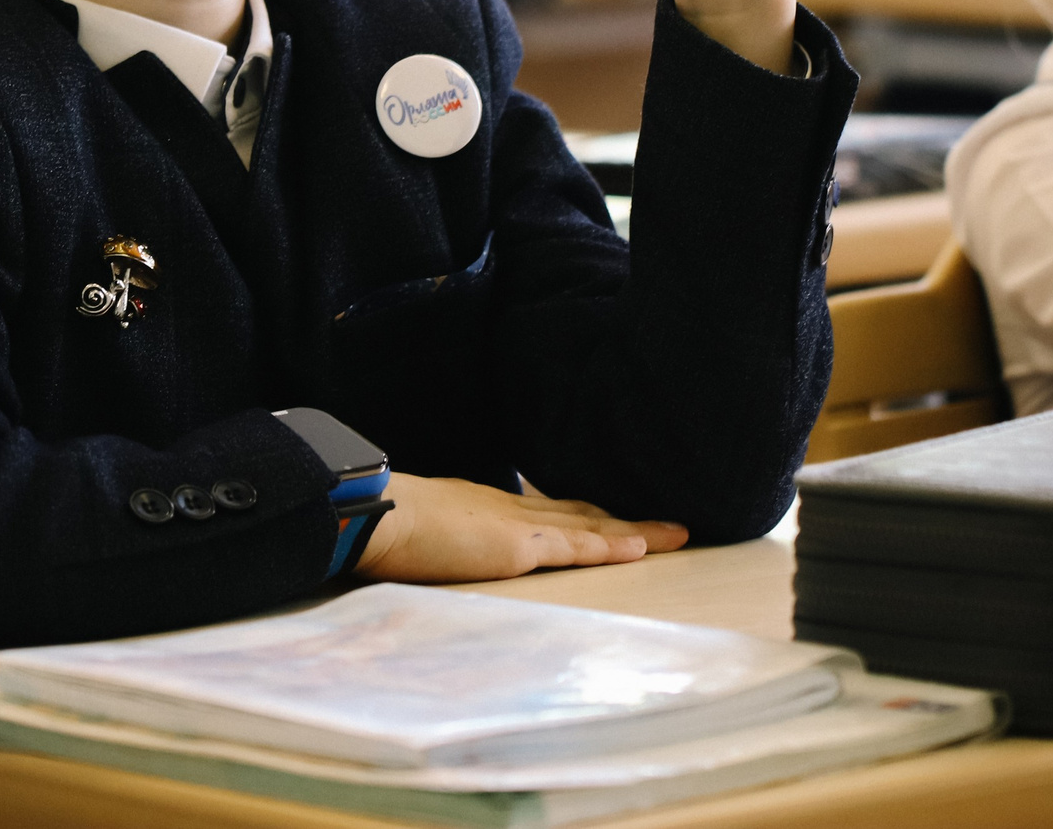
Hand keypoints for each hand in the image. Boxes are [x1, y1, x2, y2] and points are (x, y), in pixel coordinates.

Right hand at [356, 473, 687, 583]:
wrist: (376, 513)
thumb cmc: (387, 520)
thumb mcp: (427, 523)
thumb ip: (449, 530)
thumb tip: (447, 539)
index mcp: (490, 505)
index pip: (551, 509)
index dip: (588, 513)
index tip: (615, 513)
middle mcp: (513, 508)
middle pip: (583, 512)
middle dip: (626, 518)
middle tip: (668, 523)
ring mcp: (518, 526)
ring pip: (591, 526)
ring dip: (636, 531)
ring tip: (676, 534)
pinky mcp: (517, 546)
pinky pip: (575, 546)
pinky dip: (610, 546)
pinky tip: (640, 547)